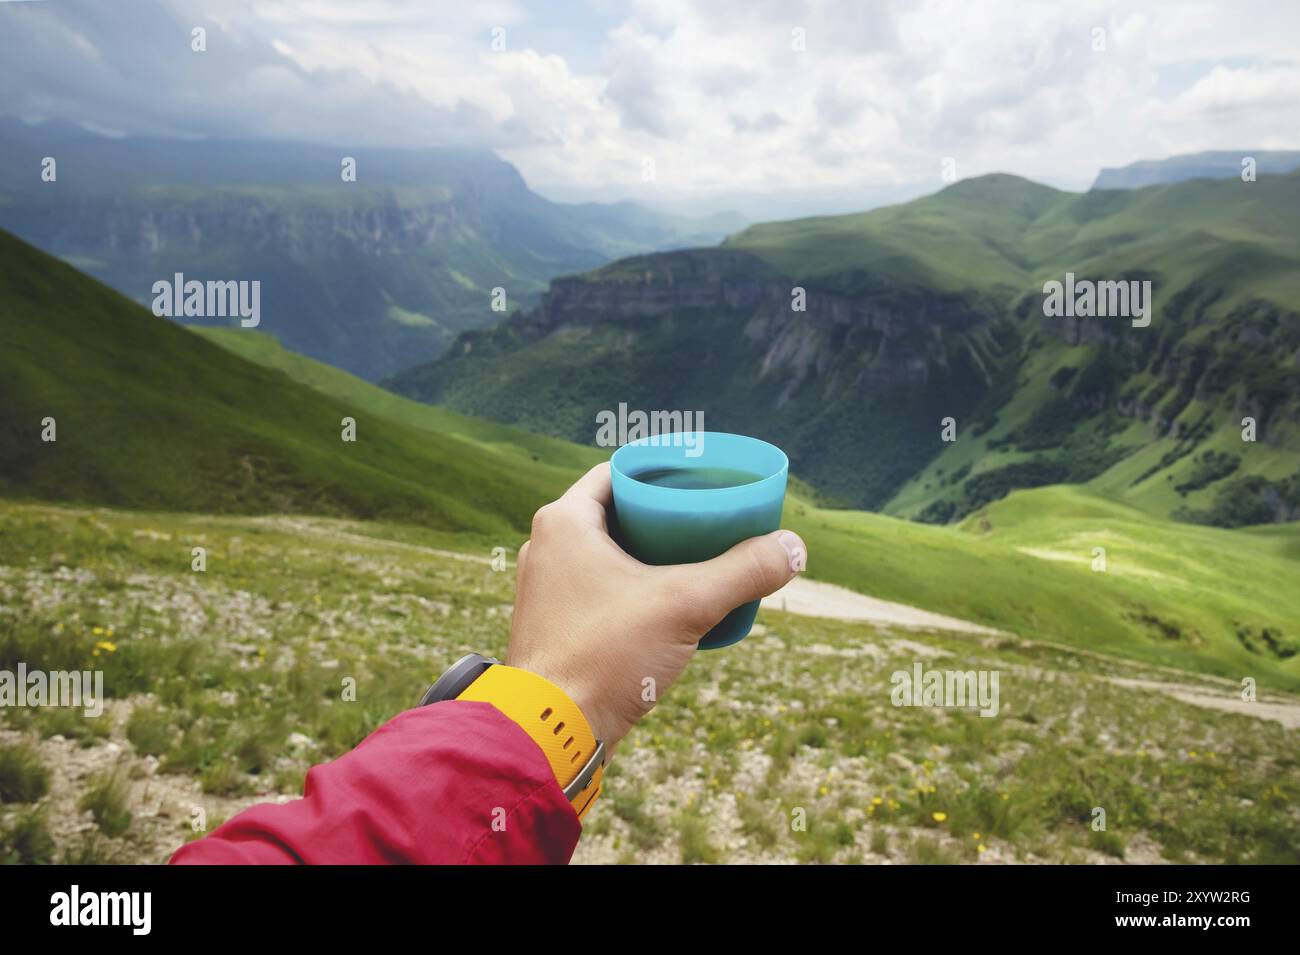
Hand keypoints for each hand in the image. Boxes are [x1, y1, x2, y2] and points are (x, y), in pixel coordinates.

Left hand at [506, 462, 806, 749]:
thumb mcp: (686, 604)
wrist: (550, 734)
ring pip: (607, 555)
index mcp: (565, 521)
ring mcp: (547, 589)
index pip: (620, 473)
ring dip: (650, 555)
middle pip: (617, 513)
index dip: (664, 472)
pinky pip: (599, 589)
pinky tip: (669, 606)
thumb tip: (795, 548)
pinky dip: (633, 588)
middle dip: (664, 517)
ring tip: (698, 562)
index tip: (703, 481)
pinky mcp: (555, 626)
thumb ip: (743, 571)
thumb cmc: (606, 657)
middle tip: (711, 522)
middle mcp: (547, 547)